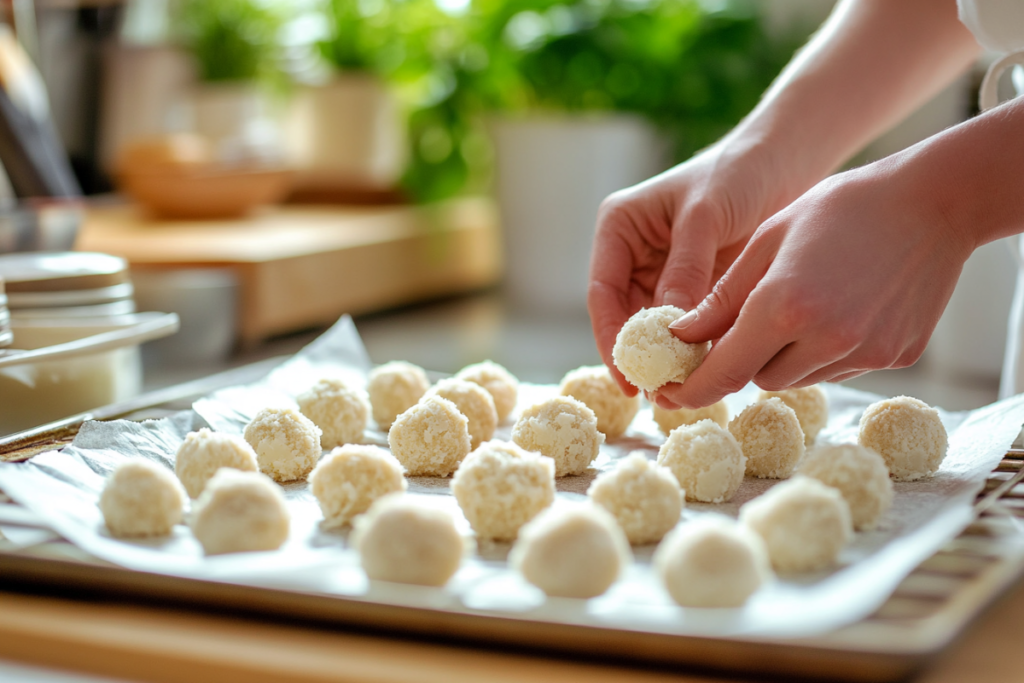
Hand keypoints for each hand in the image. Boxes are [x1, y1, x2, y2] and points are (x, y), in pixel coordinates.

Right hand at [588, 136, 798, 395]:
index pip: (603, 293)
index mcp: (619, 228)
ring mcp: (663, 272)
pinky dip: (695, 346)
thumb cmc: (738, 172)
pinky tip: (707, 369)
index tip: (628, 376)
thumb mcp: (706, 217)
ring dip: (669, 355)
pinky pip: (687, 324)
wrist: (785, 160)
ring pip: (656, 326)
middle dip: (641, 354)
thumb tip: (669, 330)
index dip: (611, 338)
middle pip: (625, 316)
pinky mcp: (694, 285)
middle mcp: (633, 253)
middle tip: (659, 393)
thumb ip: (685, 270)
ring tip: (685, 388)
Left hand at [659, 159, 975, 409]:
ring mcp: (865, 352)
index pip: (722, 373)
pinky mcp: (895, 357)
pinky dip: (824, 351)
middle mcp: (825, 338)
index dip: (690, 390)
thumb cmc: (840, 209)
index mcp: (783, 306)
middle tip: (747, 321)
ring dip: (783, 356)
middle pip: (758, 378)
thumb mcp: (766, 241)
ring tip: (801, 302)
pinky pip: (838, 369)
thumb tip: (678, 338)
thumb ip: (720, 299)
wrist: (935, 202)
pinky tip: (838, 308)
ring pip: (797, 377)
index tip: (666, 394)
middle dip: (743, 358)